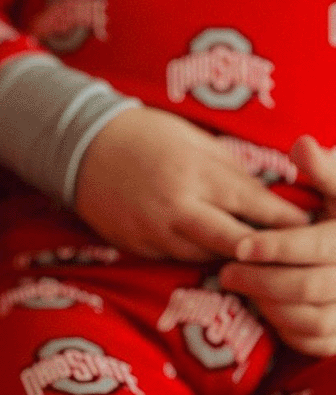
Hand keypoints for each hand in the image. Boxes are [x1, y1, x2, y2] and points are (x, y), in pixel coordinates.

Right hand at [74, 106, 308, 260]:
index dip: (286, 220)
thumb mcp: (196, 141)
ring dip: (229, 256)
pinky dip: (195, 254)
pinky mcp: (136, 245)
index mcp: (199, 175)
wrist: (83, 149)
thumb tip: (267, 195)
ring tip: (254, 259)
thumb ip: (230, 171)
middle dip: (264, 251)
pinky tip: (209, 253)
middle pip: (235, 242)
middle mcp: (178, 208)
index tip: (310, 226)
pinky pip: (175, 258)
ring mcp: (154, 231)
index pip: (255, 205)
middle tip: (290, 257)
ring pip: (206, 256)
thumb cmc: (146, 135)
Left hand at [220, 136, 335, 356]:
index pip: (317, 247)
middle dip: (262, 281)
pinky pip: (316, 342)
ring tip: (242, 287)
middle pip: (308, 288)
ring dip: (270, 306)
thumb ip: (322, 169)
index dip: (277, 248)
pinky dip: (286, 329)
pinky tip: (263, 307)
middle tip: (226, 272)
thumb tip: (301, 143)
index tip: (241, 246)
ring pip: (312, 319)